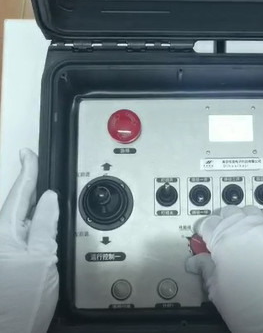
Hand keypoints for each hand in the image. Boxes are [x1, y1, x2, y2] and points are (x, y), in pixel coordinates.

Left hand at [0, 149, 58, 332]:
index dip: (27, 171)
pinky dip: (37, 226)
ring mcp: (5, 252)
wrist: (12, 331)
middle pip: (20, 205)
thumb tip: (51, 199)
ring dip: (37, 209)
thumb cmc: (20, 302)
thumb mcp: (42, 258)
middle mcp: (1, 239)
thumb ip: (46, 225)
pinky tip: (46, 228)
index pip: (18, 193)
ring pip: (23, 221)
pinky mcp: (11, 263)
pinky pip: (26, 236)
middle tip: (42, 172)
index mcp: (4, 233)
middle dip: (33, 188)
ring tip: (49, 201)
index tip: (28, 153)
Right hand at [186, 206, 262, 332]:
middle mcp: (244, 228)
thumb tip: (194, 261)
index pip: (207, 222)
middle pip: (228, 212)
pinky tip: (260, 240)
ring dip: (243, 219)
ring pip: (249, 211)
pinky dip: (262, 226)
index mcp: (223, 240)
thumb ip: (205, 268)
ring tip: (241, 235)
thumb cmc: (245, 306)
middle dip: (222, 222)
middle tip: (221, 237)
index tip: (204, 238)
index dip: (204, 231)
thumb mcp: (216, 289)